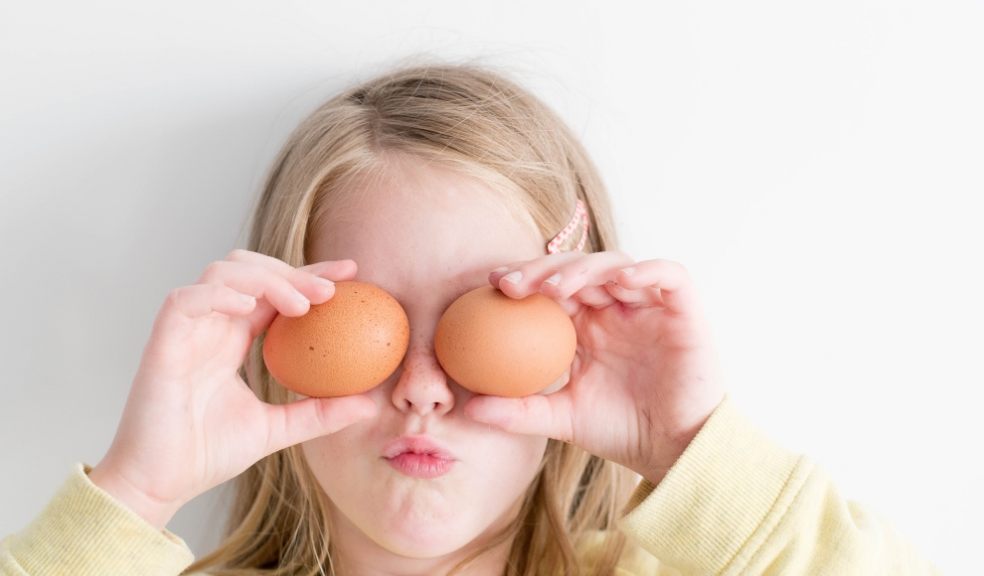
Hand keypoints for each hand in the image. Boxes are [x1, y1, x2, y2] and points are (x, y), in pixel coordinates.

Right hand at [89, 250, 377, 528]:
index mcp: (232, 339)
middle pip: (250, 269)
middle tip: (332, 290)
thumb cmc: (206, 455)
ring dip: (264, 278)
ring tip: (300, 305)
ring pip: (221, 273)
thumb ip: (319, 413)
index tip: (351, 274)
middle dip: (292, 271)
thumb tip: (369, 405)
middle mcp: (210, 326)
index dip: (309, 275)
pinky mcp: (162, 342)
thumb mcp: (277, 429)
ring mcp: (185, 331)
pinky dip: (218, 294)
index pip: (274, 291)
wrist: (159, 484)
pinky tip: (250, 304)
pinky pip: (186, 300)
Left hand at [465, 250, 725, 484]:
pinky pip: (670, 275)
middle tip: (512, 284)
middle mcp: (615, 308)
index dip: (523, 278)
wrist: (674, 451)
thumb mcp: (561, 419)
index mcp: (586, 325)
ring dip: (584, 269)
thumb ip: (518, 411)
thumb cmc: (621, 432)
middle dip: (543, 269)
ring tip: (556, 287)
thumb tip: (467, 409)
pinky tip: (619, 282)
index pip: (551, 287)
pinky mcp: (684, 309)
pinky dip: (647, 271)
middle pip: (577, 268)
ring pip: (616, 264)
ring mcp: (649, 305)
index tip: (491, 285)